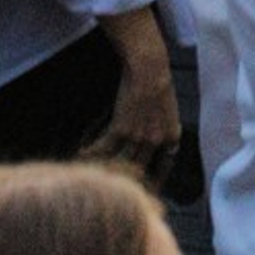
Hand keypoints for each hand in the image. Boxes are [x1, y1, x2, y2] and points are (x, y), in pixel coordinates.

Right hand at [88, 34, 180, 176]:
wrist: (148, 66)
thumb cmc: (158, 82)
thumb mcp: (169, 110)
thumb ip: (163, 130)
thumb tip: (156, 145)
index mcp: (172, 137)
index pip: (164, 168)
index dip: (154, 180)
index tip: (145, 188)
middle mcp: (156, 142)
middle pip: (139, 171)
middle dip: (126, 181)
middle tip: (114, 187)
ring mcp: (138, 137)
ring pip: (120, 163)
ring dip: (105, 168)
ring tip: (92, 172)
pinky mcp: (121, 128)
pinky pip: (104, 148)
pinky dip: (92, 152)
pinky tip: (82, 152)